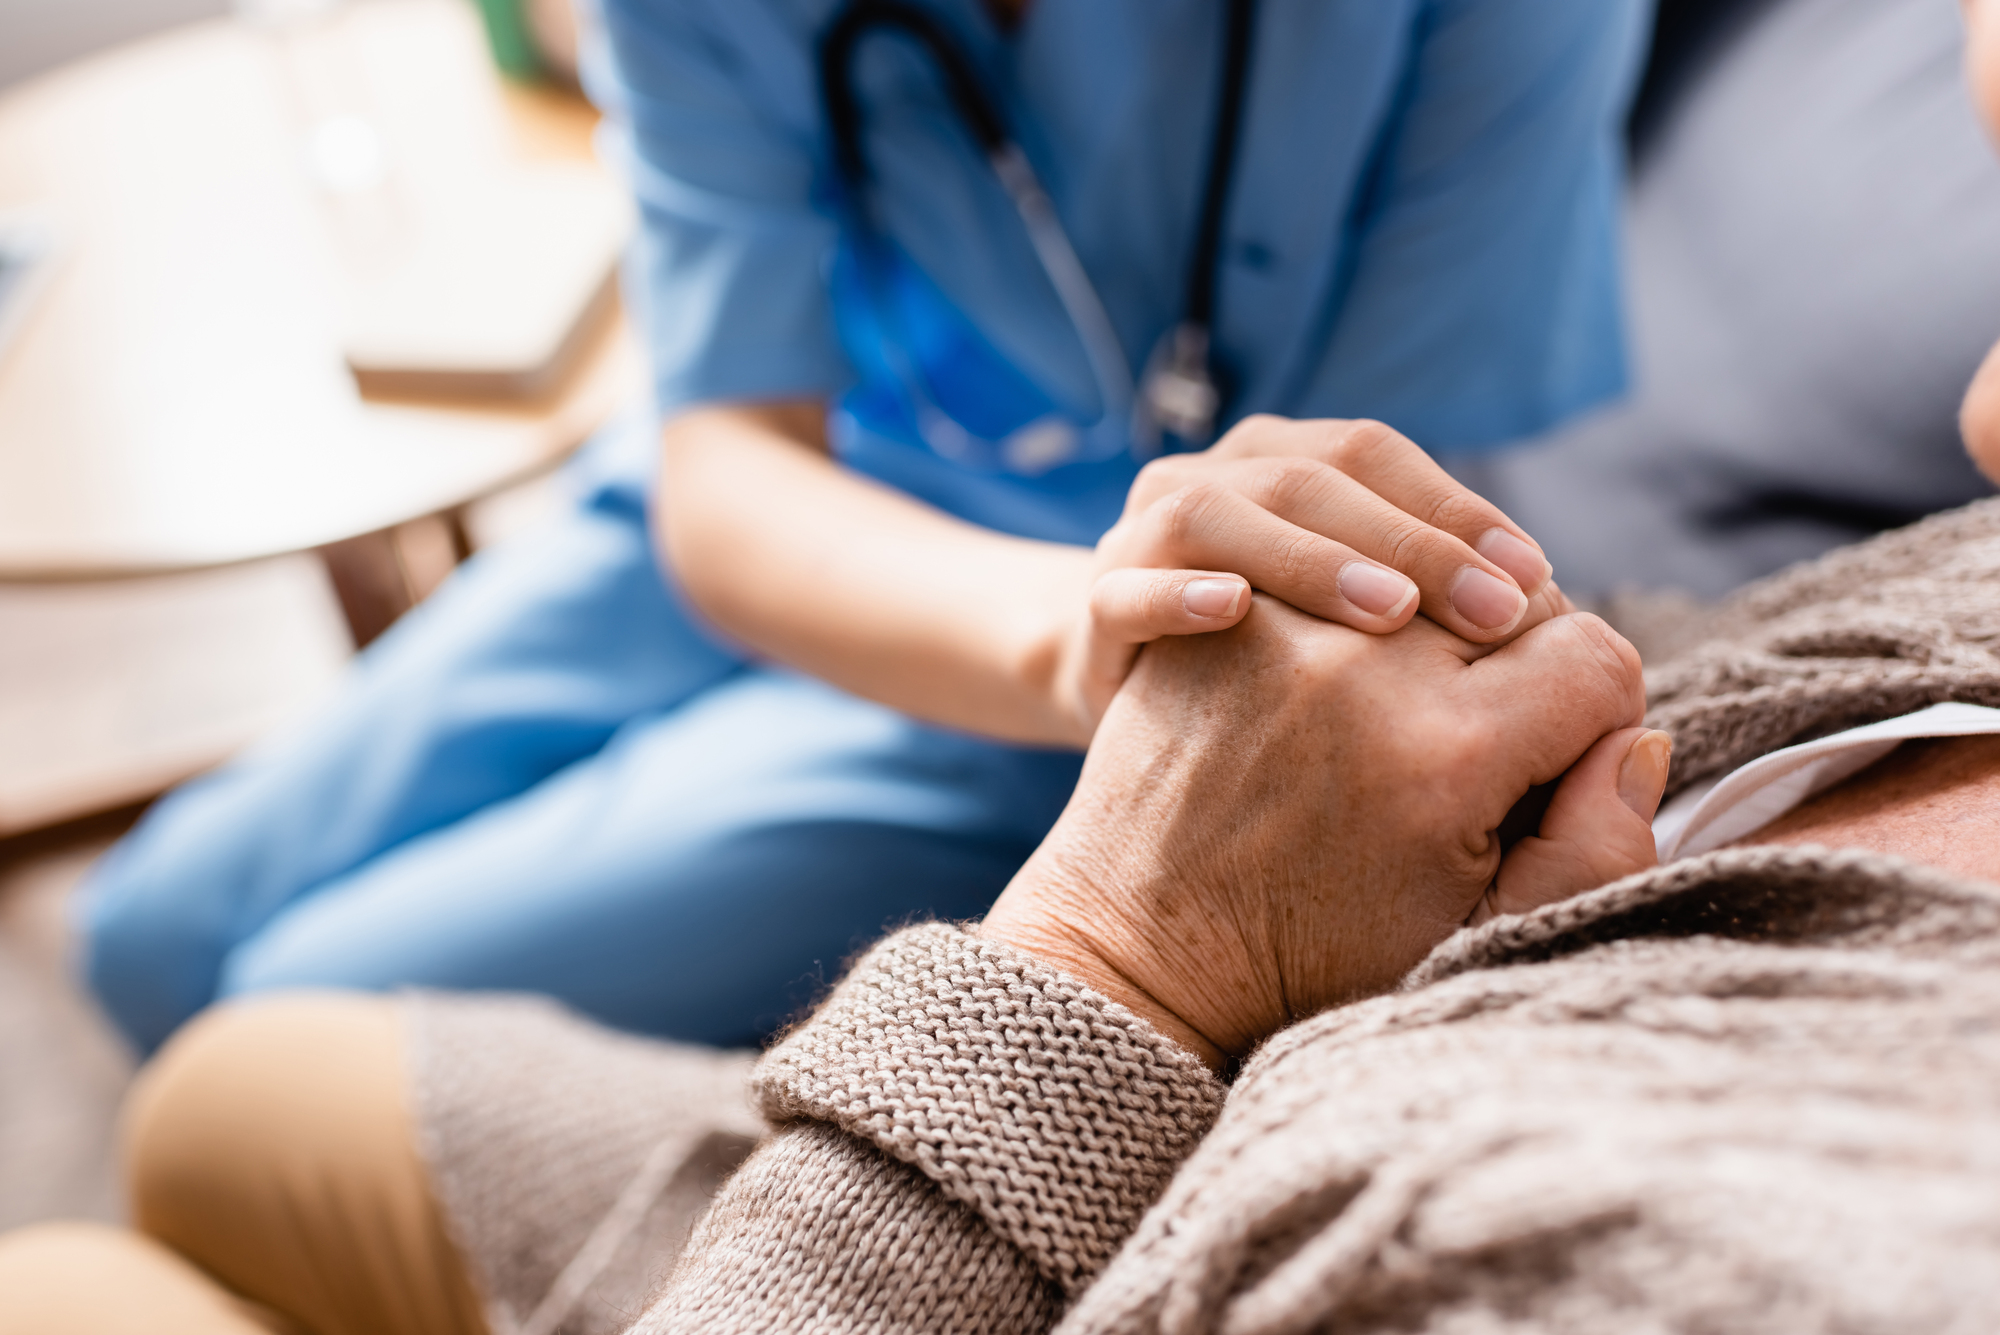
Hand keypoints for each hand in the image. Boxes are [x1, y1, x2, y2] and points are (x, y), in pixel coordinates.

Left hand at [983, 596, 1658, 1068]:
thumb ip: (1596, 846)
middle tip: (1469, 742)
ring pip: (1424, 572)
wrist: (1141, 948)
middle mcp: (1365, 668)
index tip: (1551, 761)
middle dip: (1518, 665)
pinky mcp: (1218, 615)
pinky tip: (1335, 679)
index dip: (1596, 714)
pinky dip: (1352, 610)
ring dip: (1437, 624)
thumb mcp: (1477, 938)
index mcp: (1445, 754)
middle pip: (1515, 600)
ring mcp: (1280, 626)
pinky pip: (1331, 569)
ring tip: (1403, 706)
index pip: (1596, 657)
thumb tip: (1640, 741)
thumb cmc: (1318, 959)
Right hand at [1043, 416, 1564, 739]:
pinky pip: (1128, 590)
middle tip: (1496, 613)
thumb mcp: (1349, 619)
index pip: (1374, 454)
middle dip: (1410, 541)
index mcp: (1280, 460)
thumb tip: (1547, 598)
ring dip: (1309, 559)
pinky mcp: (1100, 605)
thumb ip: (1423, 592)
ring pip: (1218, 515)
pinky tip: (1235, 615)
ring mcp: (1144, 536)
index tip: (1536, 581)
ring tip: (1389, 618)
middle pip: (1309, 478)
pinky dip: (1179, 596)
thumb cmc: (1270, 668)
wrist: (1126, 701)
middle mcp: (1213, 478)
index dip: (1456, 508)